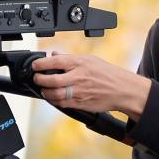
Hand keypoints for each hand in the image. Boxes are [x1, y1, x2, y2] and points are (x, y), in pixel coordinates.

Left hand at [30, 52, 150, 117]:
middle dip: (40, 80)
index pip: (56, 62)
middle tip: (37, 78)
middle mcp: (79, 77)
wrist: (123, 90)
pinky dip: (54, 101)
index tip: (35, 65)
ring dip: (45, 92)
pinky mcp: (81, 104)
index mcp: (80, 64)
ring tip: (44, 89)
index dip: (41, 64)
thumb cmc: (107, 73)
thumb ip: (70, 58)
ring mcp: (79, 92)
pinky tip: (53, 97)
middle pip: (53, 80)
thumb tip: (54, 54)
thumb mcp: (90, 60)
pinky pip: (62, 104)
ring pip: (55, 94)